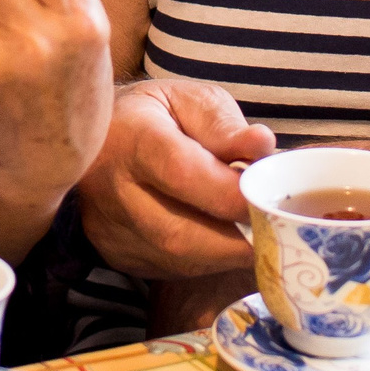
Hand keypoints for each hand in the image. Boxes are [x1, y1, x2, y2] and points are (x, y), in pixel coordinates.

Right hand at [74, 80, 274, 278]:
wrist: (96, 140)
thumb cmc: (154, 116)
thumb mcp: (189, 101)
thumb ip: (225, 126)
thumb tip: (262, 146)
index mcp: (133, 139)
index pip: (182, 173)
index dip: (232, 193)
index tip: (270, 199)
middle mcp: (112, 189)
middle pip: (178, 233)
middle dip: (236, 239)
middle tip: (272, 229)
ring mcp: (110, 230)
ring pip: (178, 260)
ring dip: (224, 253)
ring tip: (250, 232)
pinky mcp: (117, 256)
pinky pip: (171, 269)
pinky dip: (205, 260)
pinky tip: (217, 238)